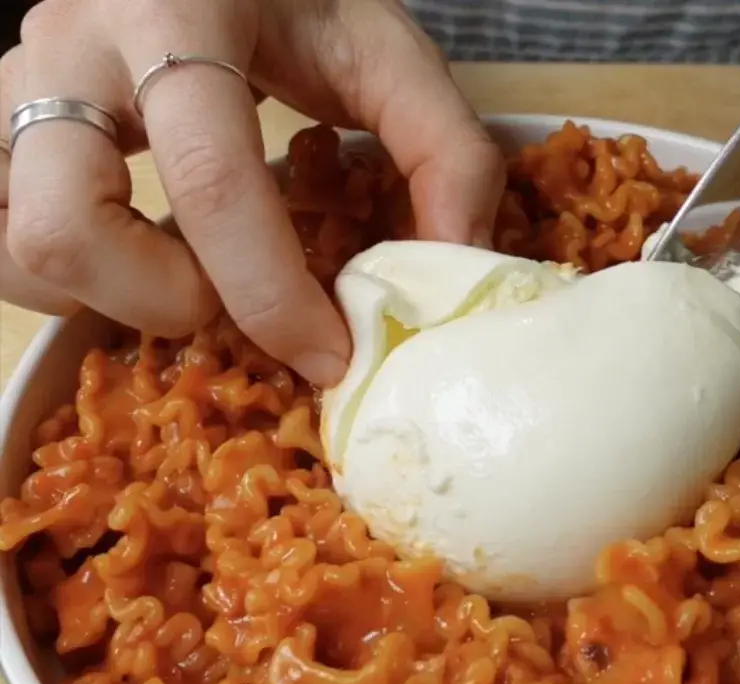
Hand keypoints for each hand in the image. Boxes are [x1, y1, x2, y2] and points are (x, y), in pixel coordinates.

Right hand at [0, 0, 504, 384]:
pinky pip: (4, 235)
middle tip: (229, 299)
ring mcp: (19, 86)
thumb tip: (455, 261)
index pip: (212, 182)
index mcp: (180, 14)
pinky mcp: (2, 124)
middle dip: (164, 301)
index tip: (328, 355)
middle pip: (67, 224)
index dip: (272, 295)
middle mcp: (74, 46)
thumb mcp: (385, 51)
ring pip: (22, 243)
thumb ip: (443, 148)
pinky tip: (138, 261)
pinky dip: (75, 280)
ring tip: (186, 276)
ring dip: (111, 296)